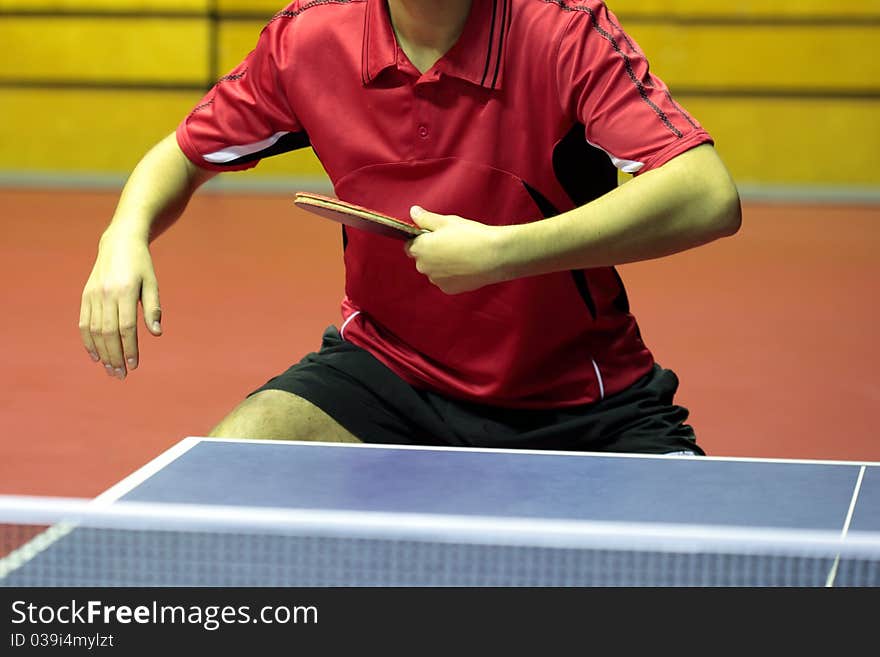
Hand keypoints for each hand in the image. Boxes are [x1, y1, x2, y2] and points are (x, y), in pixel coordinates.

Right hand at [78, 228, 162, 379]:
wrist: (119, 243)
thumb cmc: (141, 265)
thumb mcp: (152, 283)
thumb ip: (154, 308)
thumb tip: (156, 334)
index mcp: (126, 291)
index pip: (127, 327)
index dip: (130, 348)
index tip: (134, 365)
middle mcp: (107, 294)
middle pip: (109, 332)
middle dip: (115, 356)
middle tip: (121, 375)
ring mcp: (93, 295)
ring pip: (95, 330)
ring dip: (102, 353)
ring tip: (110, 370)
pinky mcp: (85, 296)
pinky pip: (84, 323)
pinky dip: (88, 341)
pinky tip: (95, 356)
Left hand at [404, 206, 507, 293]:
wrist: (494, 256)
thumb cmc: (470, 236)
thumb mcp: (446, 221)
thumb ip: (425, 218)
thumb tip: (413, 212)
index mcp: (419, 249)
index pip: (411, 245)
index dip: (423, 240)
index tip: (436, 236)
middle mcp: (423, 267)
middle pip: (423, 259)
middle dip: (432, 253)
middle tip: (452, 244)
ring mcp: (436, 280)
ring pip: (435, 271)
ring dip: (442, 265)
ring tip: (461, 255)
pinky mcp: (449, 289)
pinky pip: (446, 280)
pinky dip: (452, 275)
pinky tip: (465, 266)